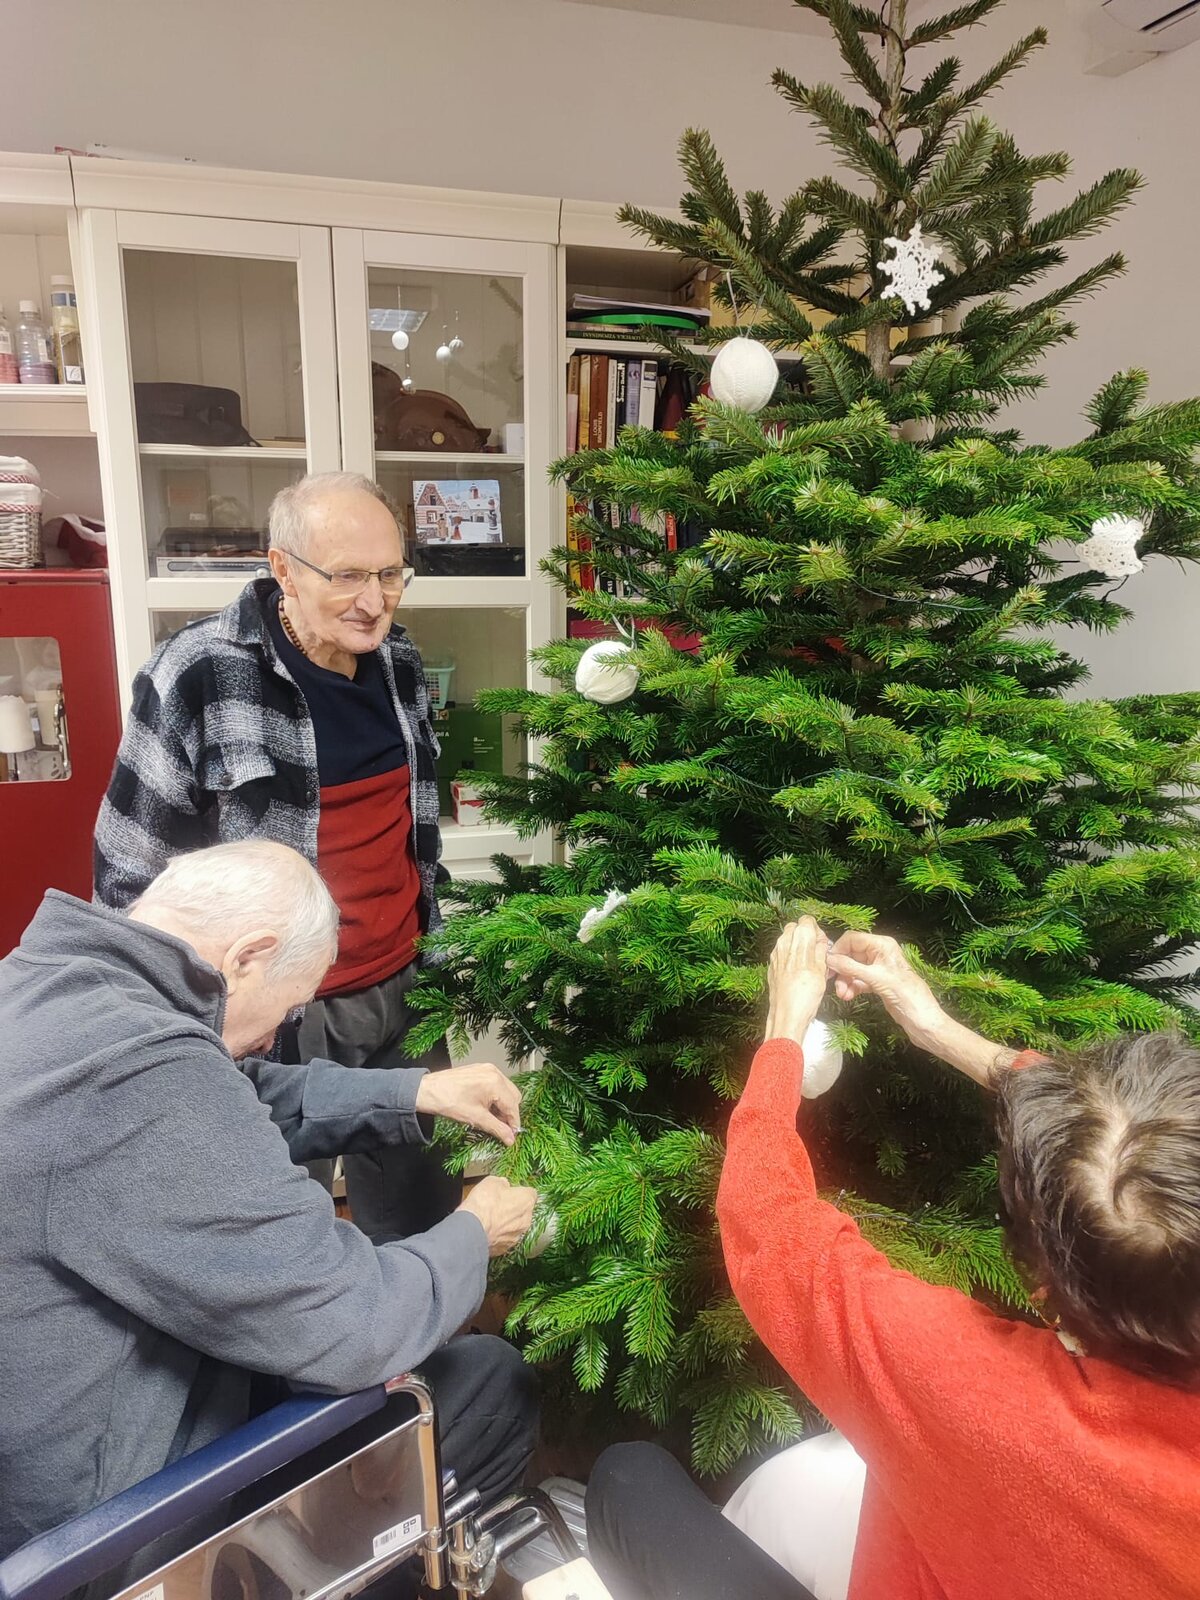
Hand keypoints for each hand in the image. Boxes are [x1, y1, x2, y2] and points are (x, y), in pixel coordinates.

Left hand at [415, 1064, 521, 1145]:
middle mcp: (494, 1072)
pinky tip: (485, 1106)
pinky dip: (495, 1096)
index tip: (511, 1136)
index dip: (514, 1123)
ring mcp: (487, 1069)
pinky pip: (496, 1083)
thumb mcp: (476, 1119)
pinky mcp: (480, 1069)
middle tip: (500, 1127)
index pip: (513, 1106)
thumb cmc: (449, 1102)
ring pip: (505, 1090)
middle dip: (509, 1113)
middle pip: (513, 1096)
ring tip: (491, 1117)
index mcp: (495, 1083)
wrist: (428, 1091)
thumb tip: (510, 1139)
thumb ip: (497, 1128)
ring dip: (502, 1105)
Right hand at [458, 1176, 537, 1257]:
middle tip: (498, 1205)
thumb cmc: (483, 1204)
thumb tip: (502, 1185)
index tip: (511, 1191)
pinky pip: (504, 1239)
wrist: (471, 1229)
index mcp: (526, 1201)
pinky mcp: (505, 1249)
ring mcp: (516, 1236)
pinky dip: (498, 1236)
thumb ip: (502, 1183)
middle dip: (513, 1209)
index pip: (530, 1194)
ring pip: (514, 1227)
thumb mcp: (491, 1182)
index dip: (519, 1192)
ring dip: (506, 1224)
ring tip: (491, 1220)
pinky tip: (487, 1231)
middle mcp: (525, 1220)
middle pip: (524, 1212)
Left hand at [765, 918, 828, 1046]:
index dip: (816, 930)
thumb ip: (820, 950)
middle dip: (805, 935)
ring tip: (807, 962)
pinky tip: (797, 970)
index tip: (821, 943)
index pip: (806, 921)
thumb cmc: (806, 995)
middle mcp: (784, 944)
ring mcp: (775, 954)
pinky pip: (781, 951)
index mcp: (799, 942)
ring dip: (797, 944)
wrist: (786, 1014)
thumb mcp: (822, 971)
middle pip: (795, 926)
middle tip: (815, 951)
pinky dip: (789, 954)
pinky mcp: (771, 964)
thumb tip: (820, 939)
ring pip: (786, 938)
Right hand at [825, 931, 943, 1044]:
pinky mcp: (878, 983)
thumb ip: (851, 967)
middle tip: (833, 984)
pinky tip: (848, 996)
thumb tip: (829, 959)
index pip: (853, 939)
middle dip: (841, 970)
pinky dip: (852, 987)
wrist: (923, 1020)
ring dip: (845, 981)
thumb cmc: (907, 996)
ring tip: (842, 995)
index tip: (828, 965)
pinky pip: (858, 981)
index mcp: (883, 945)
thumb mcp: (877, 978)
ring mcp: (878, 969)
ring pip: (853, 970)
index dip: (839, 950)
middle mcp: (880, 953)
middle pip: (850, 955)